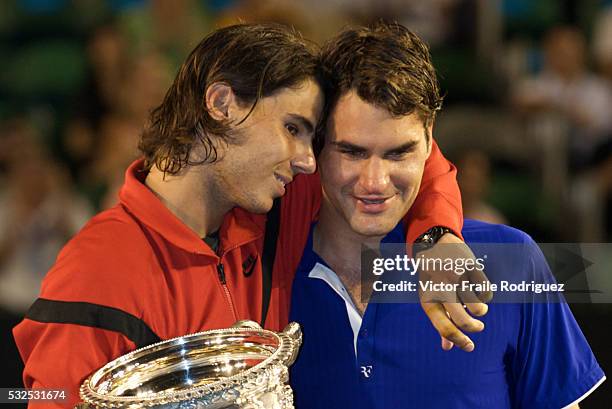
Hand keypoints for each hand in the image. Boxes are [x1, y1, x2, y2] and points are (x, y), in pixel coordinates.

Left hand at [418, 233, 491, 351]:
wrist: (433, 243)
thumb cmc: (431, 278)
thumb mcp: (430, 298)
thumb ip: (441, 323)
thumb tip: (448, 348)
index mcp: (428, 299)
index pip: (445, 328)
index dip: (460, 342)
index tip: (470, 346)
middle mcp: (441, 289)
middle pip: (464, 321)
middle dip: (475, 328)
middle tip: (477, 326)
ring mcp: (456, 277)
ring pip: (479, 308)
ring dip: (480, 310)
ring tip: (474, 303)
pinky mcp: (470, 267)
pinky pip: (486, 293)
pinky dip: (485, 296)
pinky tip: (477, 290)